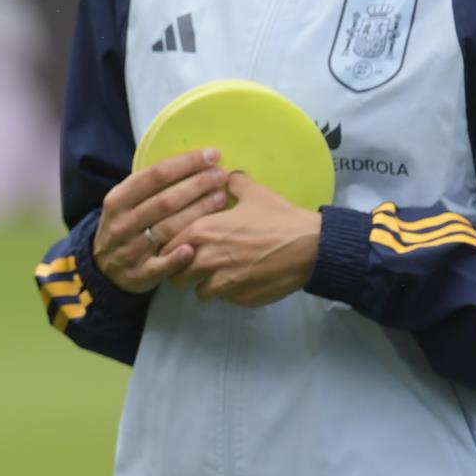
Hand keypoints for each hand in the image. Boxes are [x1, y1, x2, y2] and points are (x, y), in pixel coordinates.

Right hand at [91, 148, 232, 293]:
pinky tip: (194, 247)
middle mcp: (123, 222)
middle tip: (221, 176)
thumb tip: (192, 161)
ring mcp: (131, 249)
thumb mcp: (125, 202)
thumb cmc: (125, 225)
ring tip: (221, 199)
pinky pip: (161, 265)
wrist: (103, 268)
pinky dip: (177, 257)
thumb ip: (150, 185)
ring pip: (168, 228)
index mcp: (118, 199)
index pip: (155, 175)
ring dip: (197, 212)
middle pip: (165, 200)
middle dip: (197, 185)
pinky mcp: (140, 274)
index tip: (211, 155)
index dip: (185, 164)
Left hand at [169, 174, 321, 305]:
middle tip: (197, 265)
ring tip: (219, 276)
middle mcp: (205, 259)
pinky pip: (223, 300)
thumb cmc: (278, 218)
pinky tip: (240, 281)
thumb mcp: (254, 192)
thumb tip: (227, 175)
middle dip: (183, 271)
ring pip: (198, 292)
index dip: (172, 248)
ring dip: (205, 285)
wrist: (308, 247)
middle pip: (176, 275)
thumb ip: (234, 183)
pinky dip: (227, 293)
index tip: (181, 247)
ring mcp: (221, 283)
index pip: (167, 246)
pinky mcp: (238, 299)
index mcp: (201, 231)